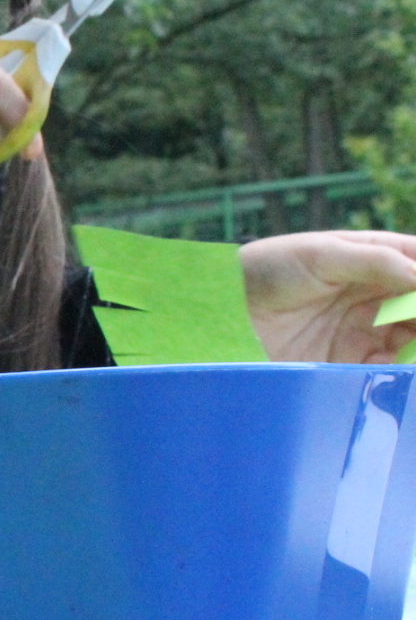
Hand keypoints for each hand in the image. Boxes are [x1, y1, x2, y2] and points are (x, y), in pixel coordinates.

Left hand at [242, 230, 415, 362]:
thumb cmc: (269, 269)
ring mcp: (364, 328)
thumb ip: (376, 261)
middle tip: (414, 318)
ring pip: (412, 334)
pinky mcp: (350, 361)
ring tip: (408, 337)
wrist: (222, 311)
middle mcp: (374, 294)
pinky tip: (403, 360)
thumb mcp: (321, 254)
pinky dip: (404, 365)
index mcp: (371, 258)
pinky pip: (391, 365)